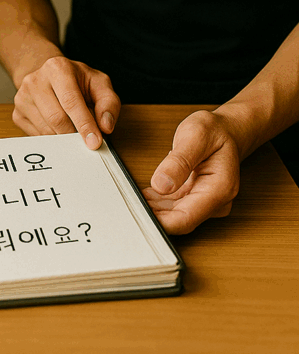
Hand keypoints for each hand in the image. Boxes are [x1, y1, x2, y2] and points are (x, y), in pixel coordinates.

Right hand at [12, 55, 119, 147]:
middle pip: (56, 118)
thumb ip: (108, 103)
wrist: (50, 77)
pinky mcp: (17, 113)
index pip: (70, 101)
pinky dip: (53, 139)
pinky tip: (59, 129)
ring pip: (46, 131)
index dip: (84, 124)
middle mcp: (35, 80)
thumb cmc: (77, 81)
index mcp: (57, 68)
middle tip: (87, 142)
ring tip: (74, 130)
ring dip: (64, 139)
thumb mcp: (99, 84)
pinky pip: (37, 137)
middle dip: (74, 135)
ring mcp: (23, 97)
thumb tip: (105, 126)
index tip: (94, 142)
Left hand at [143, 110, 240, 234]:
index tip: (138, 214)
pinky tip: (144, 195)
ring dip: (154, 209)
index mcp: (220, 188)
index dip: (161, 222)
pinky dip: (159, 203)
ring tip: (131, 197)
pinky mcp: (198, 199)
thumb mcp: (195, 136)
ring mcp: (207, 203)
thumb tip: (161, 185)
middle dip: (154, 215)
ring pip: (176, 216)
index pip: (187, 218)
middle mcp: (216, 202)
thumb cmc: (214, 131)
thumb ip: (179, 161)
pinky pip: (176, 207)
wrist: (227, 131)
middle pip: (180, 221)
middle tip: (127, 204)